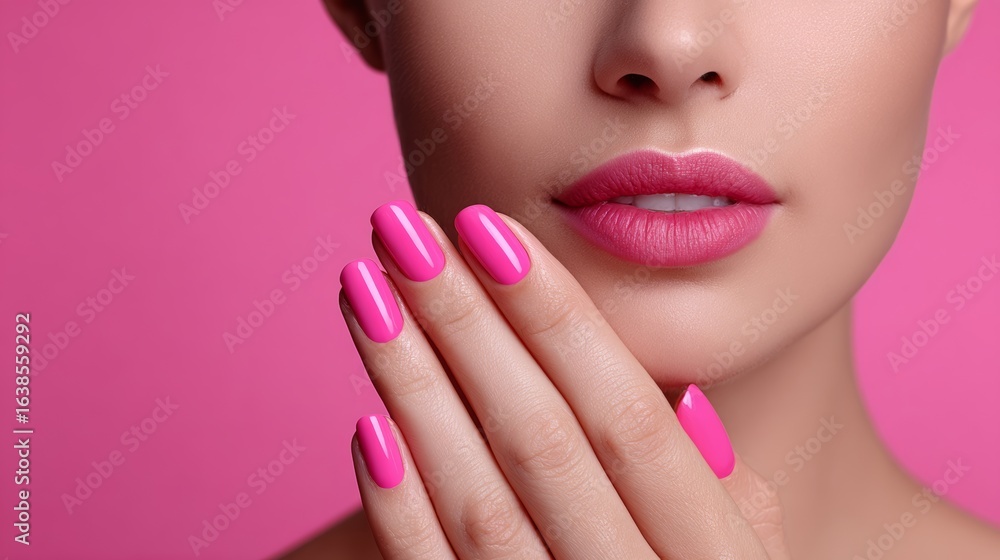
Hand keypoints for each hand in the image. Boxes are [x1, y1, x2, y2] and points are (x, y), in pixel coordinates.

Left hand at [338, 200, 789, 558]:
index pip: (630, 419)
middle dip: (467, 325)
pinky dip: (398, 511)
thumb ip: (729, 513)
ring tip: (363, 291)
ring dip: (414, 389)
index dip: (558, 320)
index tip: (490, 231)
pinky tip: (364, 424)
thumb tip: (687, 412)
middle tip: (403, 227)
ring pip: (477, 501)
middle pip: (541, 441)